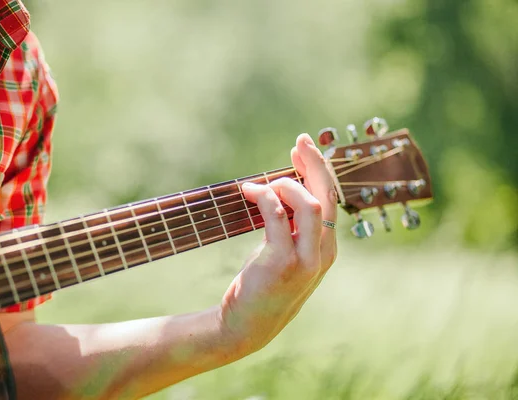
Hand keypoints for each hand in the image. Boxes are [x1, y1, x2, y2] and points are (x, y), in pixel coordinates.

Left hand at [218, 133, 337, 352]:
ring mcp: (306, 260)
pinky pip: (277, 217)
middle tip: (300, 142)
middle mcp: (323, 253)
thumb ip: (291, 227)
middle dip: (316, 164)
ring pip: (311, 205)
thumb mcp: (283, 253)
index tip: (303, 149)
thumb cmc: (262, 286)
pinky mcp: (282, 263)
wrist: (246, 326)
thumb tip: (280, 190)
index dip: (320, 171)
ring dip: (288, 185)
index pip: (332, 201)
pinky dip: (264, 196)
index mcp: (326, 248)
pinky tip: (249, 191)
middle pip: (329, 197)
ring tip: (266, 183)